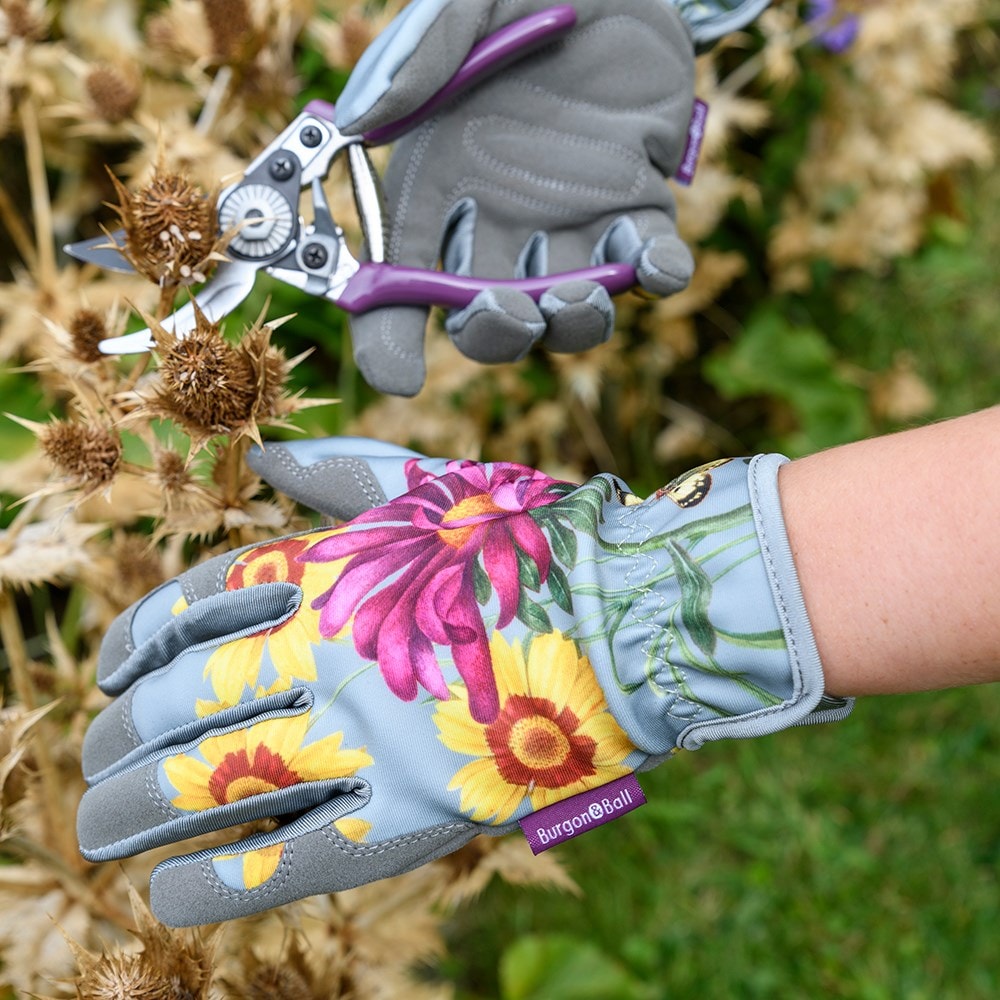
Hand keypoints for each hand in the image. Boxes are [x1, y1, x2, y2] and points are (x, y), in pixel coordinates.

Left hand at [77, 438, 848, 925]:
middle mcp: (337, 649)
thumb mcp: (430, 488)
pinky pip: (300, 856)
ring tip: (99, 832)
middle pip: (184, 701)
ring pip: (219, 779)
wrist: (637, 612)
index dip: (134, 643)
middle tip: (89, 772)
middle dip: (117, 744)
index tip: (109, 675)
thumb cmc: (532, 543)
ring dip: (139, 810)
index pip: (191, 606)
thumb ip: (336, 475)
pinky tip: (169, 896)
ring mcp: (374, 733)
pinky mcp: (421, 810)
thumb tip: (259, 458)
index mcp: (334, 570)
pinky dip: (223, 881)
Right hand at [334, 0, 698, 394]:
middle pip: (486, 316)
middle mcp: (501, 218)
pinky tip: (659, 264)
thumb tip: (362, 120)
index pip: (401, 280)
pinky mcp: (639, 203)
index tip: (398, 377)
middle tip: (511, 312)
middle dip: (496, 335)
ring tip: (583, 293)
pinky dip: (657, 276)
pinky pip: (648, 262)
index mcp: (440, 182)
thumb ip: (417, 55)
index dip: (390, 337)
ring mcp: (573, 219)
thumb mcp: (465, 3)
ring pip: (567, 310)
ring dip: (573, 322)